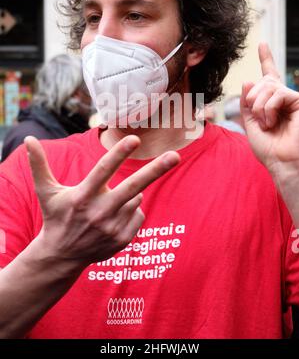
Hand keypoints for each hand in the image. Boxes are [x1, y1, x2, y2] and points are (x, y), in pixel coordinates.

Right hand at [24, 135, 179, 267]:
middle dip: (155, 170)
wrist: (62, 256)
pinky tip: (113, 218)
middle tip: (175, 155)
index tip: (134, 138)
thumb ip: (39, 165)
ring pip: (135, 198)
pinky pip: (139, 213)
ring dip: (128, 195)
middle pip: (133, 187)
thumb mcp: (46, 192)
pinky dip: (131, 210)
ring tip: (107, 205)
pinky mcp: (123, 239)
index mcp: (82, 196)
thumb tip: (28, 138)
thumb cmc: (56, 217)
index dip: (118, 154)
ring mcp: (113, 228)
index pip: (103, 171)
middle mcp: (100, 212)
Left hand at [240, 43, 298, 173]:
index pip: (269, 75)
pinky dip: (269, 109)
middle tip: (259, 120)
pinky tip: (274, 122)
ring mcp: (292, 98)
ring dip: (260, 108)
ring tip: (268, 124)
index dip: (266, 58)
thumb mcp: (250, 124)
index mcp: (271, 101)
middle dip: (253, 101)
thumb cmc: (268, 148)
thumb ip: (247, 103)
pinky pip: (277, 94)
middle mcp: (283, 97)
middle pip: (261, 82)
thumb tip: (248, 80)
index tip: (262, 44)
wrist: (281, 162)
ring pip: (267, 87)